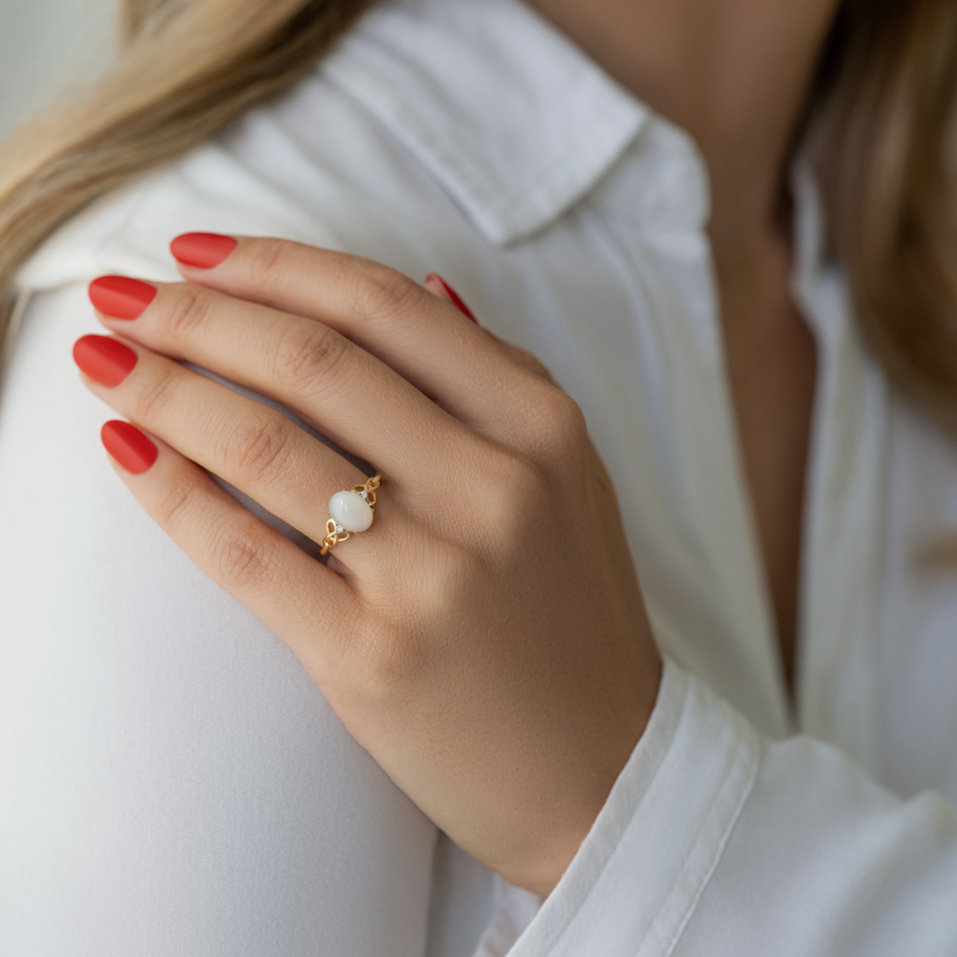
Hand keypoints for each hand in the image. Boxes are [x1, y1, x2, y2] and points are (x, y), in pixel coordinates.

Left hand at [72, 234, 662, 896]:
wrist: (602, 770)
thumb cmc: (575, 621)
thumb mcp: (571, 480)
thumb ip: (497, 380)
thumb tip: (426, 287)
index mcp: (541, 427)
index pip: (383, 306)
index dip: (273, 262)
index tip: (195, 250)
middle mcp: (493, 485)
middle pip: (311, 359)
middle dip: (196, 312)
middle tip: (126, 294)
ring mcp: (434, 573)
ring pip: (264, 442)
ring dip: (162, 387)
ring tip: (104, 362)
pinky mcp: (372, 656)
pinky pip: (244, 550)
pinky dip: (171, 491)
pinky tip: (126, 452)